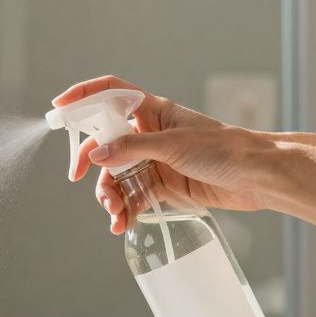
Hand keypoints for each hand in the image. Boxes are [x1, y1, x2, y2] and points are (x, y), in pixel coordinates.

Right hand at [53, 75, 273, 233]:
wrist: (257, 177)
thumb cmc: (224, 149)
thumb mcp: (173, 146)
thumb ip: (132, 149)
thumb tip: (96, 155)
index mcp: (152, 111)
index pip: (110, 93)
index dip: (83, 96)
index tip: (58, 108)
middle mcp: (149, 133)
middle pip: (106, 142)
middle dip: (92, 163)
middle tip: (78, 178)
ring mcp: (154, 160)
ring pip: (116, 174)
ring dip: (109, 194)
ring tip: (114, 213)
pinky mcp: (162, 185)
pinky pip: (132, 195)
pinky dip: (124, 209)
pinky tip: (122, 223)